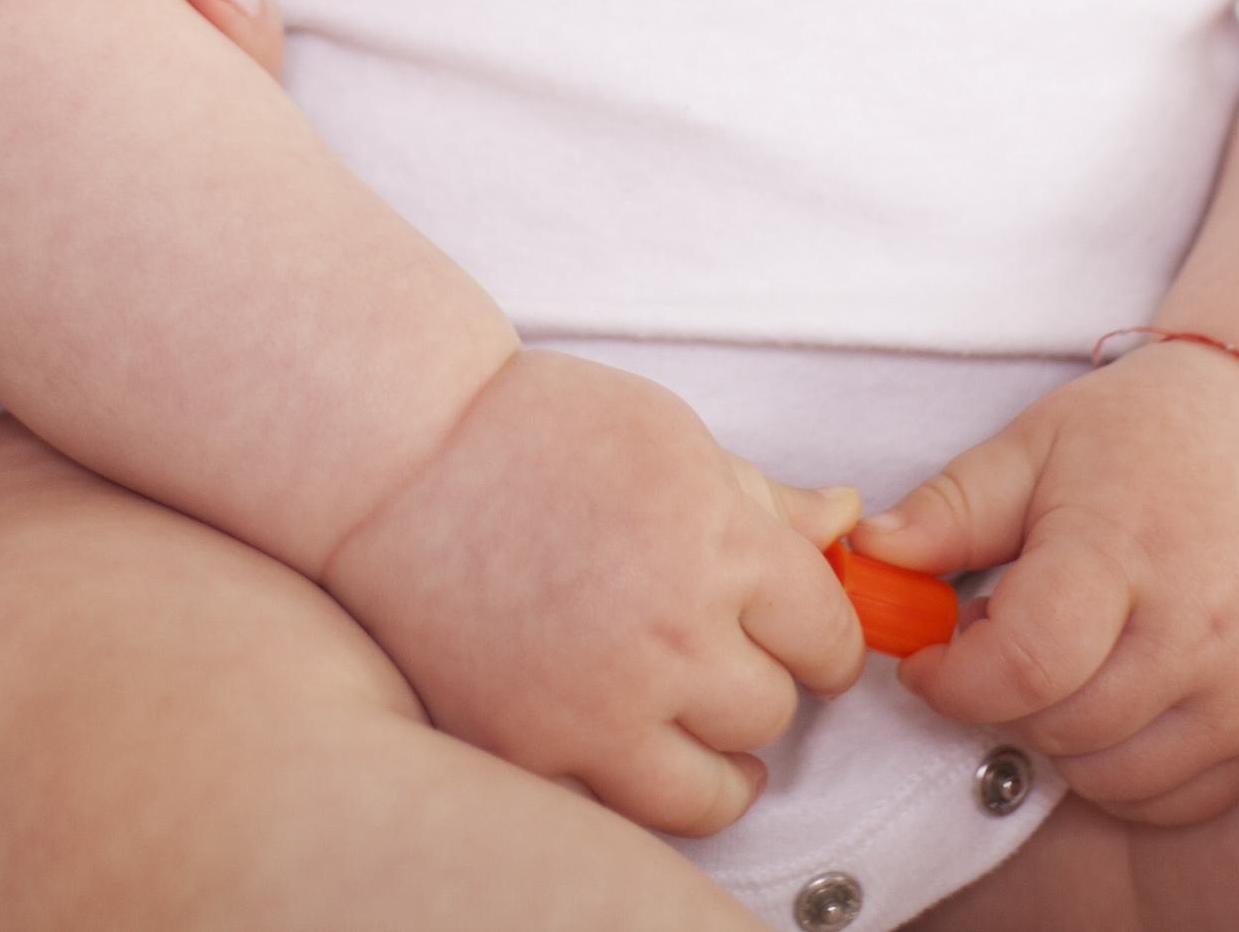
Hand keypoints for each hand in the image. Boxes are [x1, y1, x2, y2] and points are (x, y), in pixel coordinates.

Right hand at [321, 350, 863, 838]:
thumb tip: (846, 527)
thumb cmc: (530, 429)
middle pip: (770, 711)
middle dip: (758, 683)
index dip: (823, 638)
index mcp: (715, 543)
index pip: (828, 636)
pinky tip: (625, 744)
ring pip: (713, 790)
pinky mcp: (528, 747)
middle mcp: (667, 635)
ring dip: (717, 762)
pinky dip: (630, 783)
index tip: (803, 639)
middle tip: (728, 660)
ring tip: (702, 736)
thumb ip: (764, 498)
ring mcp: (595, 705)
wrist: (393, 458)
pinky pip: (618, 809)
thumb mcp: (669, 435)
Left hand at [854, 337, 1238, 824]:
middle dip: (1001, 700)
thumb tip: (867, 554)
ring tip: (1064, 660)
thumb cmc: (1153, 434)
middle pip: (1060, 726)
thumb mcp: (1036, 444)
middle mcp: (1197, 628)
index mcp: (1125, 548)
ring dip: (1059, 738)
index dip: (955, 679)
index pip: (1024, 664)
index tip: (932, 657)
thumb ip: (948, 510)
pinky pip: (1173, 797)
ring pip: (1111, 775)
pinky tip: (1114, 696)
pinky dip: (1123, 768)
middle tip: (1000, 642)